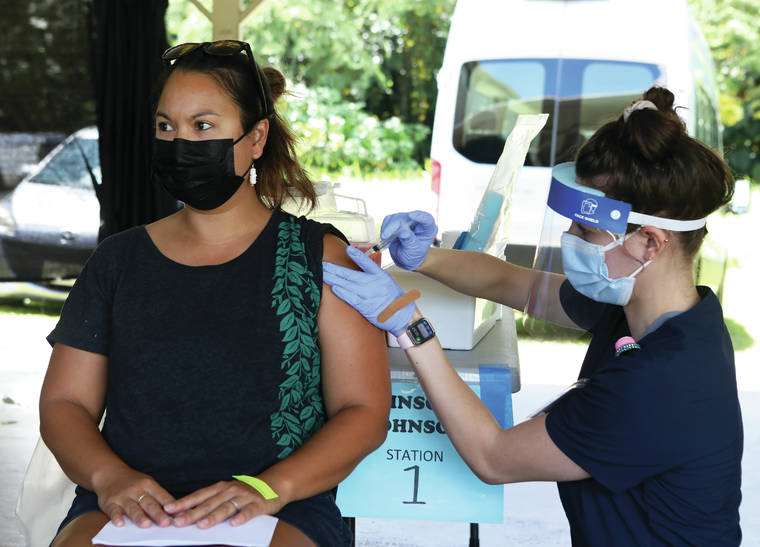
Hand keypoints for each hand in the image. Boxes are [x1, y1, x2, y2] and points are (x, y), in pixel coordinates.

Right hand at [95, 468, 174, 527]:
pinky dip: (116, 517)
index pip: (161, 495)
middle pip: (149, 503)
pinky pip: (113, 511)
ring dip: (139, 516)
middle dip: (158, 513)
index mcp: (149, 485)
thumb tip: (178, 511)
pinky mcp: (110, 503)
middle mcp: (137, 490)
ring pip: (133, 507)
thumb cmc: (133, 482)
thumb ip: (160, 497)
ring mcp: (123, 496)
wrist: (109, 473)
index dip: (170, 504)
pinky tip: (120, 524)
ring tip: (146, 525)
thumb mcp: (148, 485)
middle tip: (166, 523)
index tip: (178, 514)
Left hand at [165, 479, 285, 528]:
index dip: (184, 503)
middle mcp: (230, 490)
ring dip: (214, 516)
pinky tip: (235, 524)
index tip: (168, 510)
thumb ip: (211, 503)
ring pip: (227, 507)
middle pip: (209, 503)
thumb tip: (188, 515)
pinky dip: (242, 517)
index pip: (199, 496)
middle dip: (193, 513)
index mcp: (220, 488)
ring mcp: (244, 496)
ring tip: (202, 525)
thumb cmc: (246, 493)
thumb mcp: (227, 494)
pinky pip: (249, 511)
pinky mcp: (258, 504)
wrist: (274, 485)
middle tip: (179, 522)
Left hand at [323, 246, 413, 335]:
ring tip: (323, 273)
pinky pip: (352, 299)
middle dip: (334, 269)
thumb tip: (356, 261)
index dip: (358, 256)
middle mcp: (374, 284)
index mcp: (380, 275)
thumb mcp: (384, 279)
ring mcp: (369, 296)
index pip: (368, 263)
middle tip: (322, 264)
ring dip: (334, 279)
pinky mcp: (366, 307)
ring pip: (348, 286)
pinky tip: (334, 288)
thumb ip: (370, 272)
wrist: (401, 315)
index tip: (348, 249)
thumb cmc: (392, 297)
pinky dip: (343, 293)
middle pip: (351, 275)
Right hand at [381, 210, 436, 269]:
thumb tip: (404, 233)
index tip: (412, 215)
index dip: (420, 216)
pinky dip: (384, 228)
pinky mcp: (397, 221)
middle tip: (386, 235)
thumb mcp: (413, 251)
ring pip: (396, 218)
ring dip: (388, 228)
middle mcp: (418, 222)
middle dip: (394, 226)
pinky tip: (385, 237)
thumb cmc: (413, 255)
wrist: (405, 258)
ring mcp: (407, 220)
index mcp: (428, 229)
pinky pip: (389, 220)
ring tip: (385, 239)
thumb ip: (409, 241)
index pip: (427, 219)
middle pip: (407, 218)